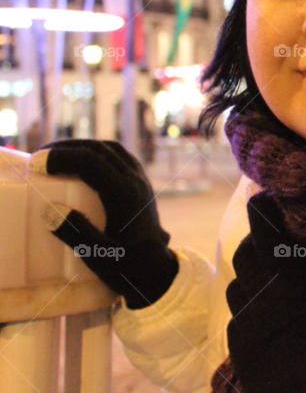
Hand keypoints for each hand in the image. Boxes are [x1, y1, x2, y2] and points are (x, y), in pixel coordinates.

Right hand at [30, 140, 178, 309]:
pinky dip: (97, 153)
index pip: (91, 162)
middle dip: (67, 148)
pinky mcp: (141, 183)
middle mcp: (136, 181)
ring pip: (111, 149)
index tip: (35, 165)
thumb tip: (50, 210)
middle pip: (100, 150)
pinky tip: (80, 163)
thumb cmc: (129, 267)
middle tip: (38, 157)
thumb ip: (76, 234)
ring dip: (83, 147)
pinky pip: (118, 157)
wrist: (157, 270)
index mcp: (125, 194)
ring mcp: (141, 180)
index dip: (61, 158)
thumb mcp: (100, 257)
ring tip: (56, 155)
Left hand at [222, 193, 305, 391]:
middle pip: (244, 254)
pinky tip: (274, 324)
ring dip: (252, 278)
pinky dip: (252, 314)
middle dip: (259, 242)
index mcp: (286, 276)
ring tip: (276, 281)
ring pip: (237, 289)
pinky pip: (238, 325)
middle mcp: (257, 296)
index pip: (263, 226)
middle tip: (282, 242)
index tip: (273, 198)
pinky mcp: (241, 358)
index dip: (266, 208)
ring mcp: (245, 329)